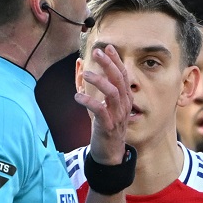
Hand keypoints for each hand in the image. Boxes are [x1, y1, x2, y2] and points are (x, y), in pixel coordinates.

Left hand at [77, 44, 130, 164]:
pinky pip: (100, 111)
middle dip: (109, 64)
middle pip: (120, 80)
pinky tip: (77, 97)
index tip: (107, 48)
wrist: (109, 154)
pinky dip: (89, 101)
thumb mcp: (105, 107)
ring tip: (86, 74)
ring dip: (99, 81)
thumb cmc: (105, 128)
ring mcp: (117, 116)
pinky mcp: (108, 127)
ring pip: (113, 93)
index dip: (116, 60)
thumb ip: (100, 92)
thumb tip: (87, 73)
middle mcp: (124, 106)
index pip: (123, 75)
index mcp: (125, 99)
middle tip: (97, 53)